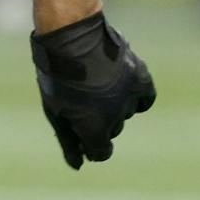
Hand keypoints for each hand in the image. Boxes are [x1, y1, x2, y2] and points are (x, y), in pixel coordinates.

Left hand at [31, 11, 155, 169]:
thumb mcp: (54, 109)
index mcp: (94, 127)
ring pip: (126, 113)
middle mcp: (117, 116)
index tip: (81, 131)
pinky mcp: (142, 78)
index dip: (89, 144)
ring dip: (114, 105)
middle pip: (112, 130)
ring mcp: (131, 96)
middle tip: (81, 97)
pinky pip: (144, 99)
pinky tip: (120, 86)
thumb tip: (79, 165)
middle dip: (98, 121)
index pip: (101, 152)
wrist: (71, 34)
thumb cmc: (57, 74)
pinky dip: (135, 97)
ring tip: (95, 83)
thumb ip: (68, 140)